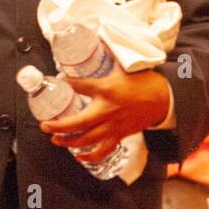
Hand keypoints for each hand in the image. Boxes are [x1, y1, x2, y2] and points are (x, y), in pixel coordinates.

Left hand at [41, 69, 171, 163]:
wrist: (163, 99)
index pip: (80, 86)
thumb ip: (105, 63)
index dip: (66, 84)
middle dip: (58, 126)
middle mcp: (107, 111)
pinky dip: (90, 156)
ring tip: (57, 140)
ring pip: (87, 140)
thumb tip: (94, 51)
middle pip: (78, 123)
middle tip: (46, 126)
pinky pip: (102, 150)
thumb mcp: (122, 68)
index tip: (57, 81)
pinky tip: (79, 156)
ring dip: (69, 142)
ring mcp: (113, 126)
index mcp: (107, 90)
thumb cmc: (144, 83)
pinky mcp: (119, 135)